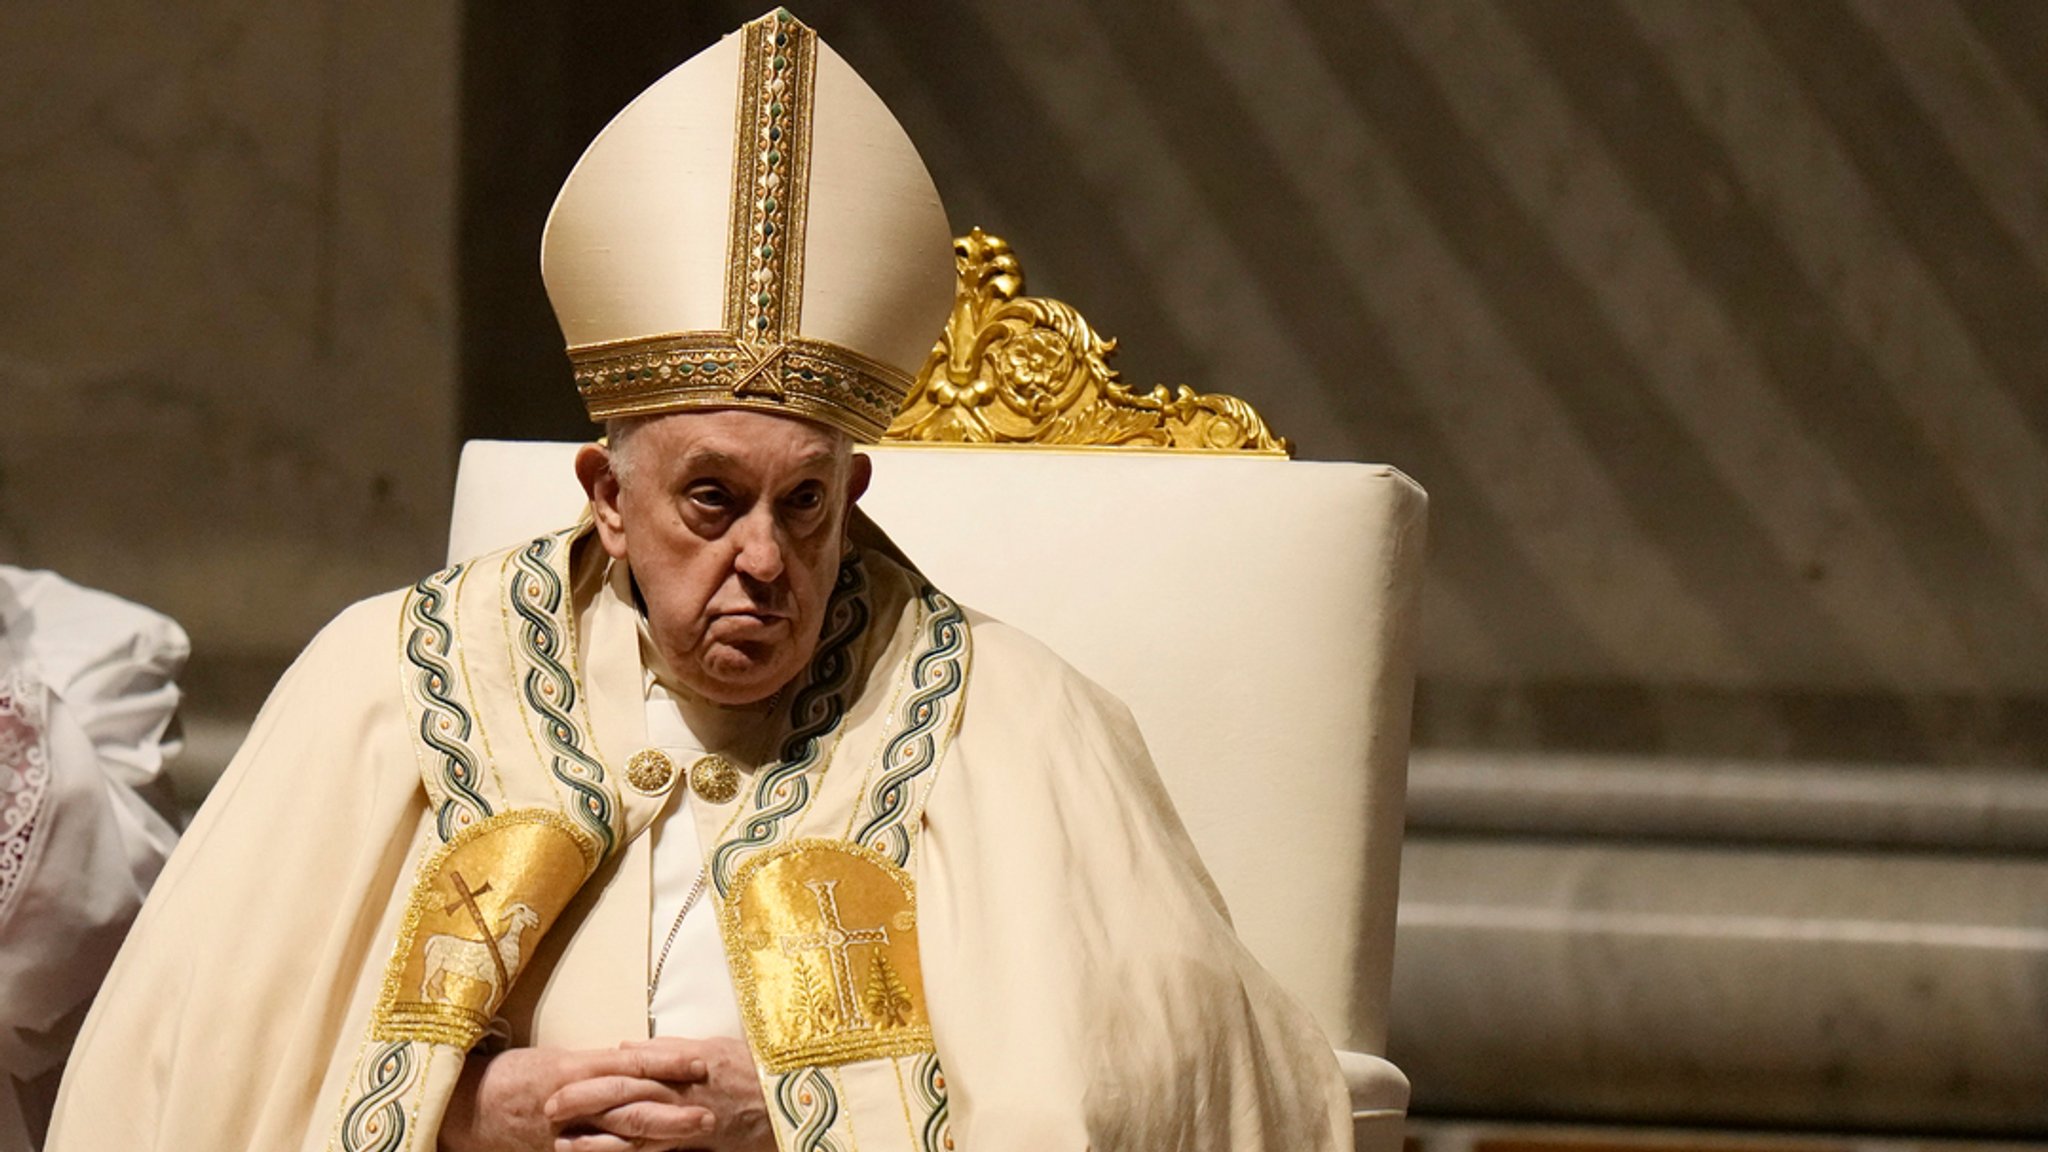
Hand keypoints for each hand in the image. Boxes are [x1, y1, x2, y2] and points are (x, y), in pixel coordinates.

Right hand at [438, 1044, 713, 1151]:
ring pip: (618, 1136)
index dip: (668, 1064)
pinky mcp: (556, 1151)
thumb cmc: (515, 1075)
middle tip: (709, 1113)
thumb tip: (642, 1061)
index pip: (632, 1063)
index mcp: (576, 1067)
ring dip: (657, 1139)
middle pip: (632, 1105)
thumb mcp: (559, 1060)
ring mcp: (564, 1130)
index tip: (701, 1064)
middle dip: (672, 1111)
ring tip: (692, 1138)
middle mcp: (573, 1099)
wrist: (466, 1105)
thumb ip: (600, 1065)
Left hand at [546, 1037, 772, 1151]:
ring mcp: (687, 1128)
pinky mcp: (695, 1149)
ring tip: (562, 1145)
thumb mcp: (712, 1047)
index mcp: (680, 1070)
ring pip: (635, 1138)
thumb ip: (665, 1049)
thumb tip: (624, 1047)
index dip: (590, 1080)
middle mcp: (680, 1099)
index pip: (627, 1074)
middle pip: (624, 1103)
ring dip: (597, 1142)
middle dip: (584, 1106)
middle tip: (547, 1109)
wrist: (791, 1099)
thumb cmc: (752, 1070)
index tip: (557, 1083)